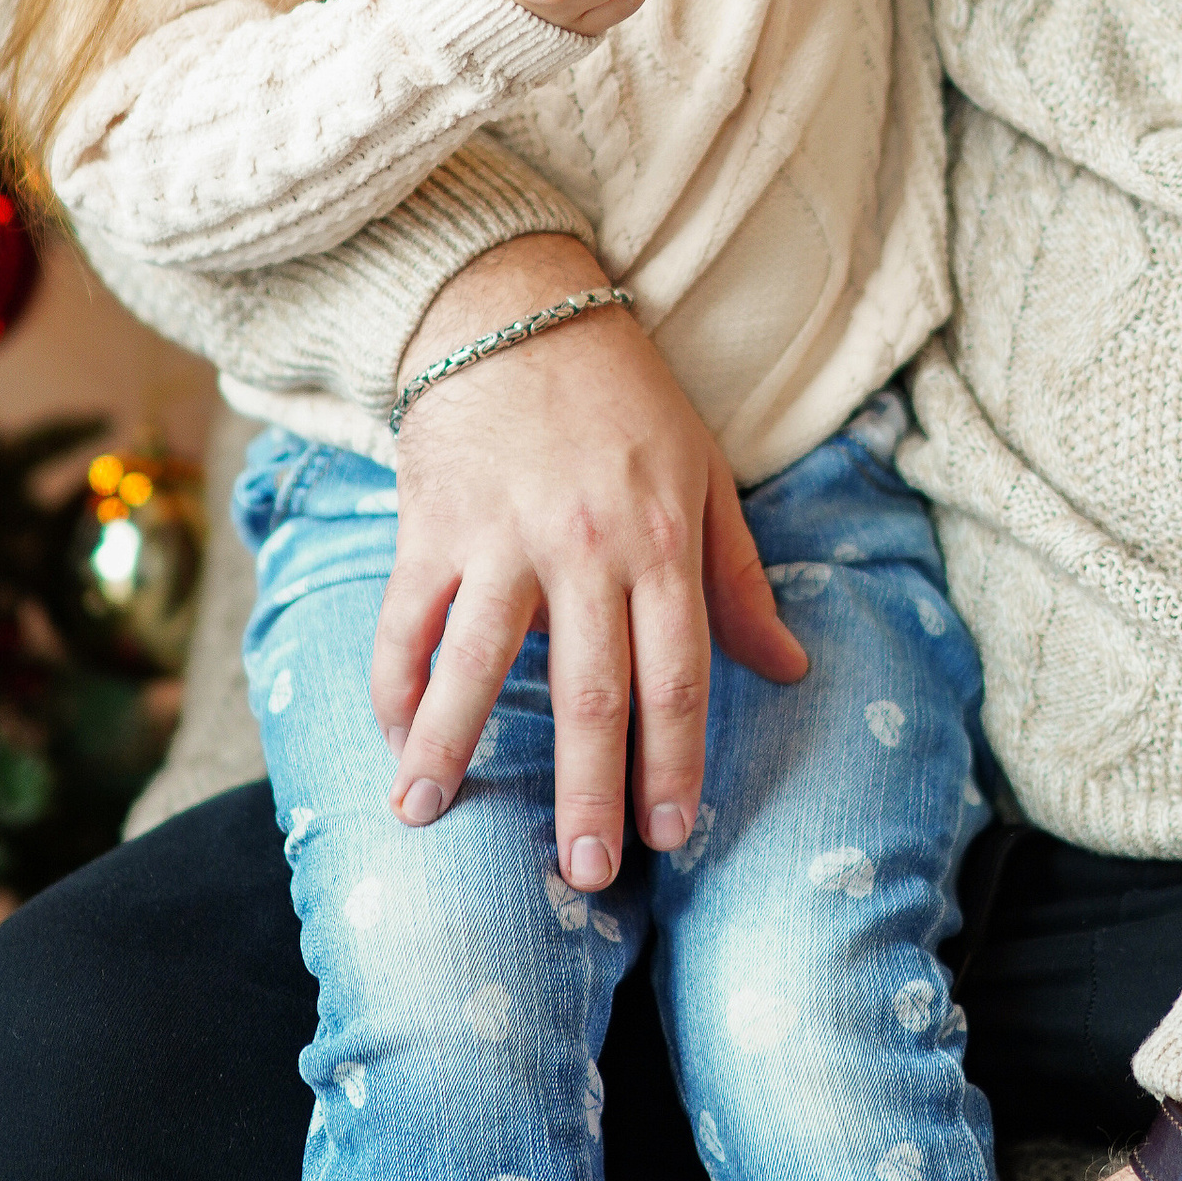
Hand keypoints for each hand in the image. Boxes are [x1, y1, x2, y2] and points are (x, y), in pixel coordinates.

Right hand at [376, 235, 806, 881]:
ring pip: (475, 663)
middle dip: (586, 792)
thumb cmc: (625, 397)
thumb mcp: (705, 474)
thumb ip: (738, 579)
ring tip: (426, 818)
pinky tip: (391, 740)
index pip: (678, 675)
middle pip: (587, 692)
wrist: (518, 307)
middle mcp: (586, 547)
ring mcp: (502, 536)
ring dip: (450, 748)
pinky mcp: (432, 520)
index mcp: (663, 540)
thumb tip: (790, 668)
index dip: (676, 763)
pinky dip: (392, 682)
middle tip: (585, 873)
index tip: (674, 838)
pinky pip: (405, 617)